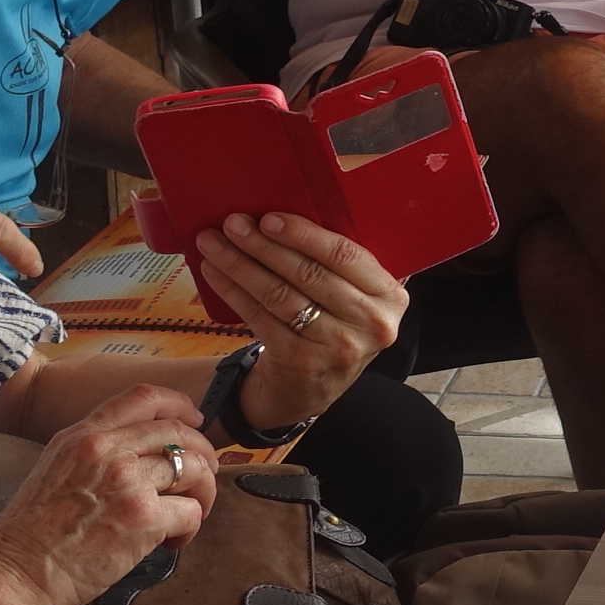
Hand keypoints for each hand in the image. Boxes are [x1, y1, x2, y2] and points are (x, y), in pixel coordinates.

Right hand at [0, 383, 213, 604]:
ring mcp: (127, 482)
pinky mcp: (143, 517)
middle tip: (204, 478)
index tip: (196, 420)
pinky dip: (191, 528)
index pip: (144, 398)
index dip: (180, 405)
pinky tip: (173, 541)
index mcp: (84, 436)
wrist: (14, 570)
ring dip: (202, 494)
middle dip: (204, 455)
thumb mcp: (54, 468)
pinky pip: (190, 512)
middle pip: (179, 433)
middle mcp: (107, 450)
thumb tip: (139, 457)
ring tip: (188, 516)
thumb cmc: (30, 532)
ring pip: (194, 470)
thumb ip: (94, 454)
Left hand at [192, 212, 406, 429]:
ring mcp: (338, 346)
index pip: (345, 255)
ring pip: (280, 294)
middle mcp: (371, 323)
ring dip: (240, 265)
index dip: (304, 235)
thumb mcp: (356, 299)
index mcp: (390, 296)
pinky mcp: (302, 362)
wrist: (312, 388)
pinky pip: (261, 317)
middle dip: (264, 244)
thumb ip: (343, 266)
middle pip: (309, 273)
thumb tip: (288, 216)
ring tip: (213, 243)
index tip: (268, 218)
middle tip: (232, 224)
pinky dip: (234, 292)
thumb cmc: (332, 326)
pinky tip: (214, 273)